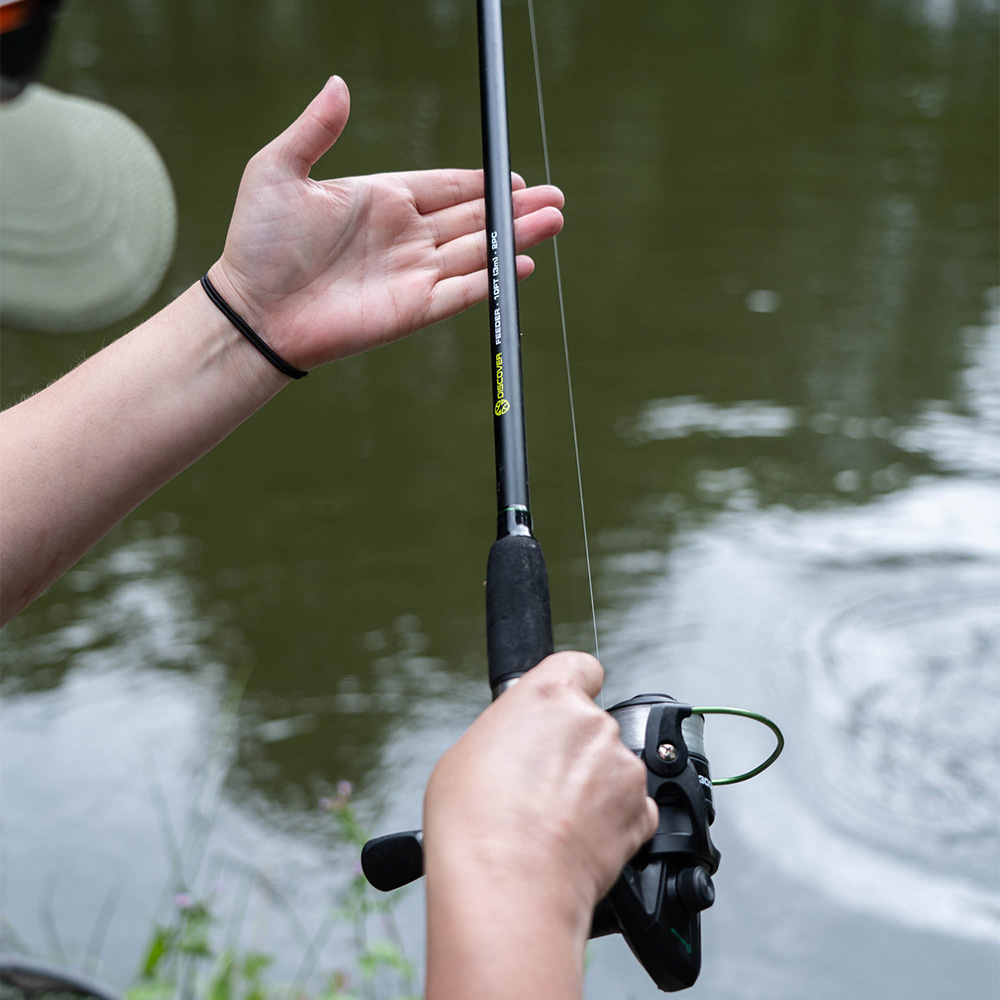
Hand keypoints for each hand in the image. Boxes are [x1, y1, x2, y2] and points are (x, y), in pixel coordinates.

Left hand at [209, 76, 564, 369]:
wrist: (253, 311)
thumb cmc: (259, 243)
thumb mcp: (279, 170)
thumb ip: (315, 129)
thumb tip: (338, 83)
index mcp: (382, 199)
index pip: (446, 187)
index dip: (482, 182)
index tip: (514, 174)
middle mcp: (405, 236)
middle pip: (473, 218)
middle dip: (515, 208)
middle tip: (554, 197)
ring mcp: (412, 274)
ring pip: (478, 251)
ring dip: (516, 237)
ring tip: (554, 220)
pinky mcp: (413, 310)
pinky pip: (464, 291)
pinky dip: (494, 278)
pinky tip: (521, 263)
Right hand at [424, 652, 657, 921]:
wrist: (508, 884)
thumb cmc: (474, 820)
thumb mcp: (468, 752)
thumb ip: (509, 733)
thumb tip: (518, 745)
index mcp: (549, 694)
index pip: (580, 666)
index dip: (573, 686)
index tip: (563, 705)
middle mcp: (594, 722)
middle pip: (592, 724)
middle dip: (573, 750)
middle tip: (540, 785)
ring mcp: (623, 768)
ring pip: (612, 768)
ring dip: (593, 787)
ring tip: (554, 822)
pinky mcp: (641, 814)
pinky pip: (630, 808)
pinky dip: (611, 822)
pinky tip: (577, 841)